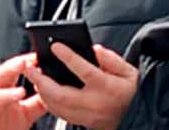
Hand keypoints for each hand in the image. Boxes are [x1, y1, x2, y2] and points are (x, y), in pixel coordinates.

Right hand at [0, 53, 47, 129]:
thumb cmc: (7, 127)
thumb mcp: (27, 112)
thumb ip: (39, 99)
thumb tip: (53, 85)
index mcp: (2, 92)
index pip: (9, 71)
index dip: (20, 62)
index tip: (35, 57)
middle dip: (9, 69)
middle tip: (24, 63)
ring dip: (5, 94)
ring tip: (21, 92)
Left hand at [22, 43, 138, 128]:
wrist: (137, 117)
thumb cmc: (131, 92)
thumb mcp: (129, 71)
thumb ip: (110, 58)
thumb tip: (93, 50)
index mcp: (108, 87)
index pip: (85, 71)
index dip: (68, 57)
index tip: (56, 46)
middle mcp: (95, 104)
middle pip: (61, 94)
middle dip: (42, 80)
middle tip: (30, 67)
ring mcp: (87, 116)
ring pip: (56, 107)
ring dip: (41, 91)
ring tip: (34, 76)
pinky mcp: (82, 123)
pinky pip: (59, 114)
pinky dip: (48, 101)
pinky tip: (44, 90)